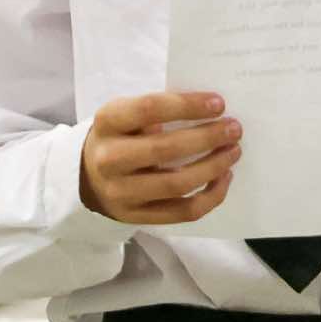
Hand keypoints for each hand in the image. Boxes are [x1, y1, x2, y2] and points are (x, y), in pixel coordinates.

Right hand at [79, 91, 239, 224]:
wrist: (86, 177)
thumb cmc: (119, 136)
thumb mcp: (125, 114)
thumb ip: (159, 110)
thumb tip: (211, 110)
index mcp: (108, 122)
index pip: (149, 108)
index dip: (187, 105)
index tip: (219, 103)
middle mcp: (110, 159)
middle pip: (165, 149)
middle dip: (208, 137)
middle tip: (234, 129)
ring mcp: (121, 193)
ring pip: (177, 184)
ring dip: (214, 167)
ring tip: (233, 152)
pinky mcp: (137, 217)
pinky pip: (182, 212)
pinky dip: (211, 196)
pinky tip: (224, 178)